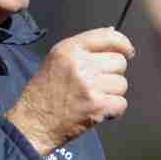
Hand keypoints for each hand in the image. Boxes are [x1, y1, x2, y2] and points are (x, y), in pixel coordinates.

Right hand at [6, 27, 134, 155]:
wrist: (33, 123)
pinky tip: (98, 110)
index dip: (123, 44)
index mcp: (69, 49)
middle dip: (113, 73)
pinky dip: (113, 109)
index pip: (108, 37)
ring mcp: (90, 86)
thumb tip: (115, 36)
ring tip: (94, 98)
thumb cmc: (44, 92)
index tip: (128, 52)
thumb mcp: (57, 59)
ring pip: (122, 84)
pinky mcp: (97, 106)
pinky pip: (121, 103)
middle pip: (119, 62)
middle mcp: (80, 64)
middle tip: (97, 84)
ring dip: (112, 93)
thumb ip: (84, 48)